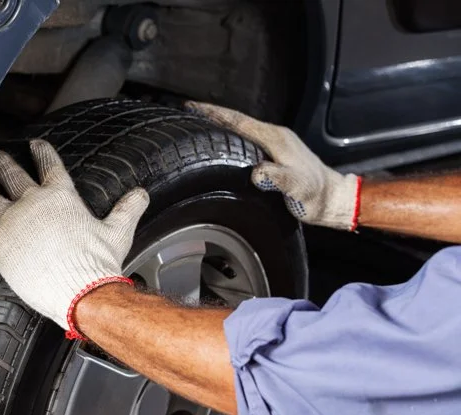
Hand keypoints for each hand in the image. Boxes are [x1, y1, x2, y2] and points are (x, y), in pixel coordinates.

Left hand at [0, 140, 148, 329]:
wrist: (79, 289)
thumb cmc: (98, 262)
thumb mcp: (118, 232)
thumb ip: (126, 209)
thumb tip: (141, 194)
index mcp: (61, 196)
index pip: (49, 165)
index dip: (42, 153)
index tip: (36, 143)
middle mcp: (33, 202)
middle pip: (12, 175)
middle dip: (2, 163)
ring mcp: (12, 220)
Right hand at [185, 102, 361, 230]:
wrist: (333, 199)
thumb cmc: (315, 196)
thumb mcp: (296, 189)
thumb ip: (278, 178)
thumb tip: (257, 173)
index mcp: (276, 139)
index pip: (238, 122)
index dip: (214, 114)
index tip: (192, 108)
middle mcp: (275, 135)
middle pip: (237, 120)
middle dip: (212, 114)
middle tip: (188, 112)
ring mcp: (276, 142)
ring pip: (242, 127)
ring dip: (221, 123)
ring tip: (198, 123)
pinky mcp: (276, 150)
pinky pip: (248, 137)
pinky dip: (232, 134)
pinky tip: (223, 141)